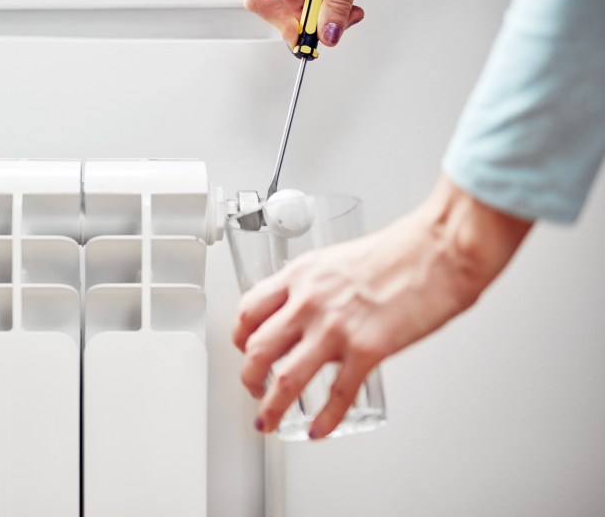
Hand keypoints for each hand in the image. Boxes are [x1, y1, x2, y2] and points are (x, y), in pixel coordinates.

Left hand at [232, 176, 531, 438]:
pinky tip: (319, 430)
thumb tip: (307, 314)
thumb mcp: (337, 260)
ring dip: (271, 408)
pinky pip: (336, 395)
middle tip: (253, 391)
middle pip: (256, 349)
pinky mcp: (367, 350)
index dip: (240, 338)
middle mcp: (308, 301)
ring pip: (284, 379)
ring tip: (270, 422)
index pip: (248, 310)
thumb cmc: (400, 251)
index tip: (243, 350)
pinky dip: (324, 420)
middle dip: (248, 378)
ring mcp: (335, 328)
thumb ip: (316, 288)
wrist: (439, 249)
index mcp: (300, 275)